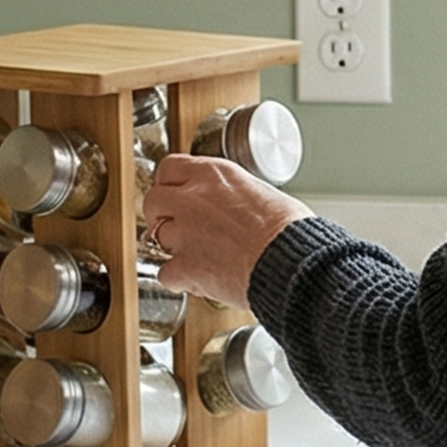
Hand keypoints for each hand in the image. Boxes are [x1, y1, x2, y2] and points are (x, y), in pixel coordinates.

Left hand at [142, 153, 311, 308]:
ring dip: (171, 247)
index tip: (175, 193)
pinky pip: (165, 273)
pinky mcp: (184, 266)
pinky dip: (179, 279)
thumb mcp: (264, 194)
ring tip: (194, 255)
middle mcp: (193, 199)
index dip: (170, 184)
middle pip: (153, 200)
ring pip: (154, 236)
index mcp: (215, 175)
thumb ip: (236, 197)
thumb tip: (236, 207)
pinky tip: (198, 279)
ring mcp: (184, 233)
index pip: (170, 168)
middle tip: (178, 226)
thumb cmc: (291, 232)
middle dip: (162, 214)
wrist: (292, 263)